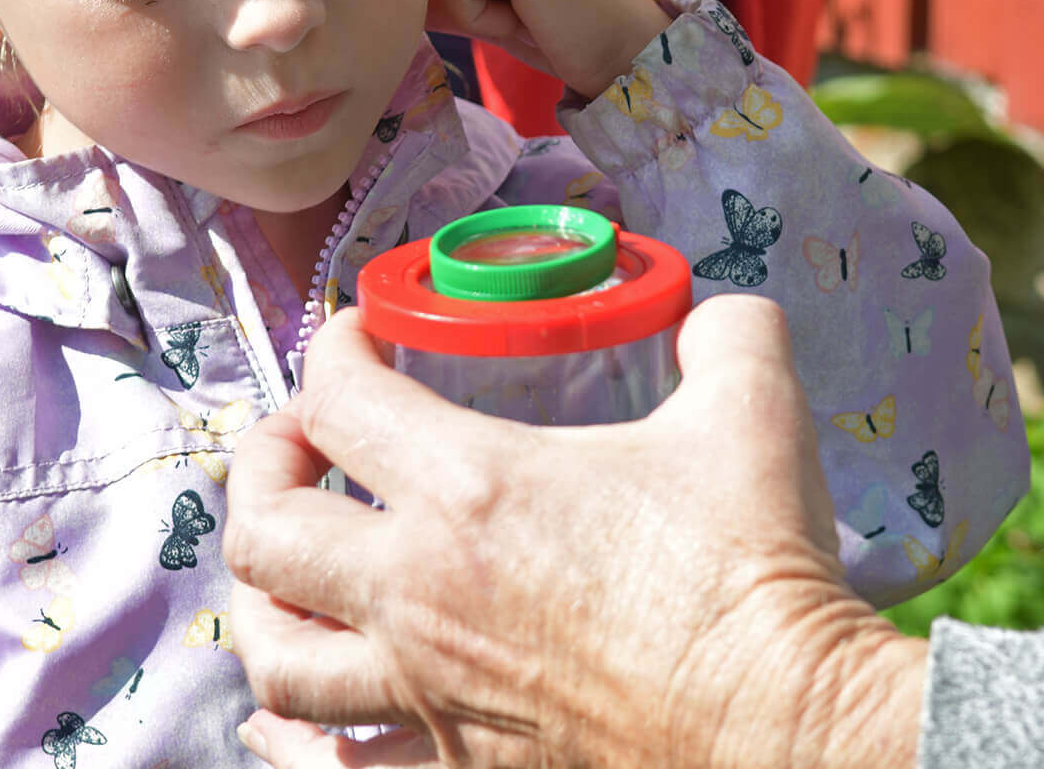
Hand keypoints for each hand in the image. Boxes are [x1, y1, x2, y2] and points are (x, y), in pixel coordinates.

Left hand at [222, 296, 925, 768]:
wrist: (780, 728)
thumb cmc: (753, 569)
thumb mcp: (755, 409)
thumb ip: (727, 336)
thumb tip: (717, 319)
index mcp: (470, 489)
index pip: (339, 399)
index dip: (333, 349)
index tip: (360, 337)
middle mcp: (420, 594)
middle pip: (267, 532)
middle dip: (263, 469)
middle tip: (302, 446)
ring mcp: (431, 692)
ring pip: (279, 658)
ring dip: (264, 604)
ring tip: (288, 576)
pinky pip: (335, 764)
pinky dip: (296, 738)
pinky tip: (287, 721)